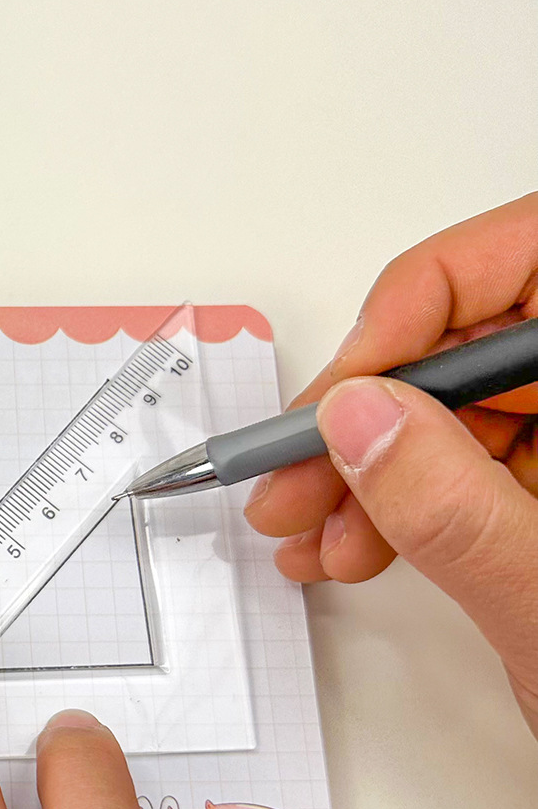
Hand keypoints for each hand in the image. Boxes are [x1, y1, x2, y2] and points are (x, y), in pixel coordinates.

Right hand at [244, 193, 537, 736]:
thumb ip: (455, 509)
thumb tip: (359, 418)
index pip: (530, 261)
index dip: (420, 310)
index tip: (345, 392)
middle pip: (482, 344)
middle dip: (372, 411)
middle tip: (295, 472)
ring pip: (466, 409)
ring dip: (368, 469)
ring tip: (305, 531)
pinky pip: (474, 466)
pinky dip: (401, 504)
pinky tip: (348, 546)